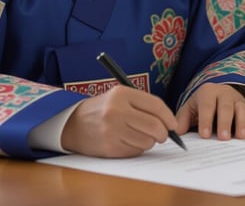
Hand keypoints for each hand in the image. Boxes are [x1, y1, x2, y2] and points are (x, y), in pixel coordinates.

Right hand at [60, 86, 176, 157]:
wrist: (71, 124)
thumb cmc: (102, 110)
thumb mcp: (119, 97)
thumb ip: (143, 105)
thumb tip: (169, 122)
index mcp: (121, 94)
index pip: (156, 105)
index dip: (169, 117)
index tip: (173, 125)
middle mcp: (117, 111)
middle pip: (154, 126)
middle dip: (163, 133)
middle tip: (161, 135)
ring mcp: (112, 130)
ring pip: (147, 141)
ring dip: (149, 142)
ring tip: (139, 136)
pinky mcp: (109, 147)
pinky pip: (135, 151)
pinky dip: (137, 149)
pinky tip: (127, 142)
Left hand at [175, 83, 244, 139]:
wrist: (219, 93)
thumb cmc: (202, 104)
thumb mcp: (190, 108)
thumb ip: (182, 120)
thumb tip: (176, 133)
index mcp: (208, 92)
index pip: (207, 106)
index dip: (206, 120)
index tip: (204, 135)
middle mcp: (225, 93)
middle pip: (226, 107)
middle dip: (225, 123)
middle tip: (223, 138)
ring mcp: (238, 100)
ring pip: (242, 109)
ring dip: (242, 123)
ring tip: (240, 137)